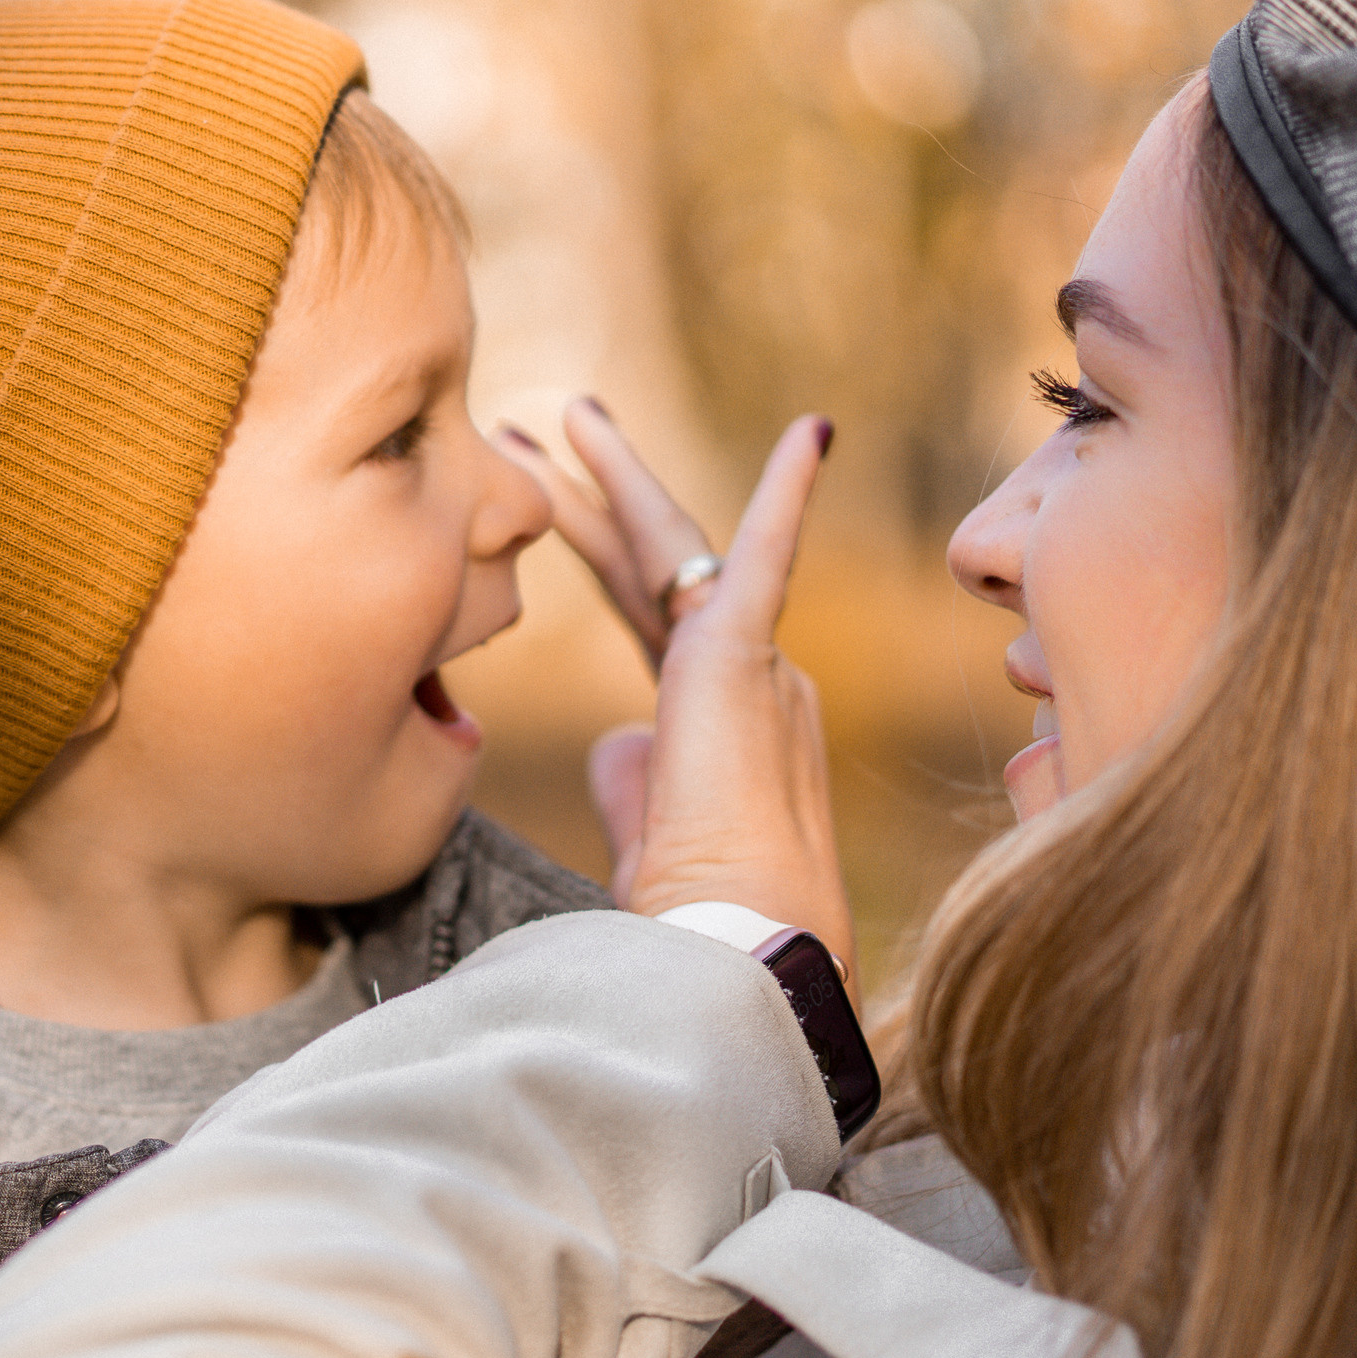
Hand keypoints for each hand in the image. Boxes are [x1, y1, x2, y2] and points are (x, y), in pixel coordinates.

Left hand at [497, 406, 853, 989]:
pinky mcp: (751, 659)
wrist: (737, 941)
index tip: (550, 514)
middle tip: (544, 430)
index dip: (597, 558)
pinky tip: (812, 434)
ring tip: (566, 416)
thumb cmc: (693, 917)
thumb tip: (614, 738)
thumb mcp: (646, 833)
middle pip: (657, 566)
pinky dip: (786, 496)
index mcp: (721, 721)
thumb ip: (632, 778)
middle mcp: (752, 679)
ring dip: (615, 478)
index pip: (649, 618)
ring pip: (674, 547)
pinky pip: (768, 558)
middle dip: (597, 496)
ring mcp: (756, 664)